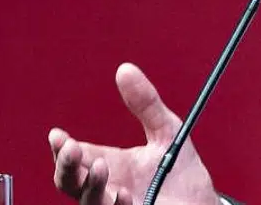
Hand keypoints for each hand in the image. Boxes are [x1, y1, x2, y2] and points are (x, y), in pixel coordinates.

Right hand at [49, 63, 217, 204]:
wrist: (202, 201)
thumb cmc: (179, 170)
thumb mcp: (165, 129)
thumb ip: (145, 103)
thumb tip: (125, 69)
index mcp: (109, 164)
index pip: (76, 157)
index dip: (62, 147)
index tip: (58, 134)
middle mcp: (106, 188)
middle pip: (70, 181)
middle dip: (66, 165)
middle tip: (71, 148)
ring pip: (88, 202)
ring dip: (90, 186)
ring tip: (101, 166)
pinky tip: (123, 194)